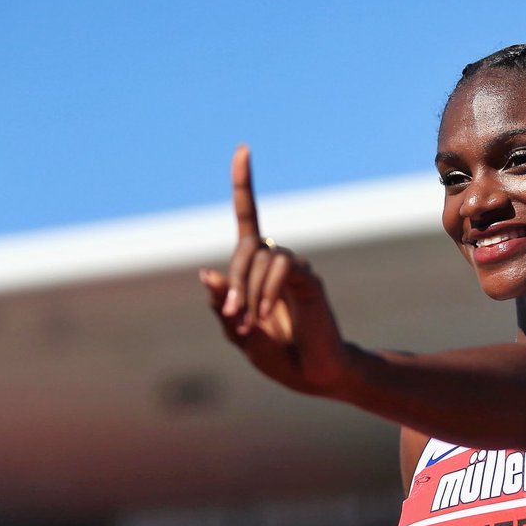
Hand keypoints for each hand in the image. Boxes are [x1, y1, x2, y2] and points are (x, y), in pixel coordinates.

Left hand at [199, 146, 351, 395]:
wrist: (317, 375)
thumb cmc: (280, 355)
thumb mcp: (239, 335)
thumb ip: (223, 307)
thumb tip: (208, 273)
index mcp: (256, 271)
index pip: (249, 219)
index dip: (245, 186)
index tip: (244, 150)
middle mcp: (276, 263)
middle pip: (247, 245)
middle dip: (235, 278)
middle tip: (233, 315)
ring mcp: (294, 271)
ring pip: (263, 258)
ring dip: (250, 290)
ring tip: (253, 323)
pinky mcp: (308, 281)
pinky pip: (283, 268)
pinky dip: (268, 290)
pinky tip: (266, 316)